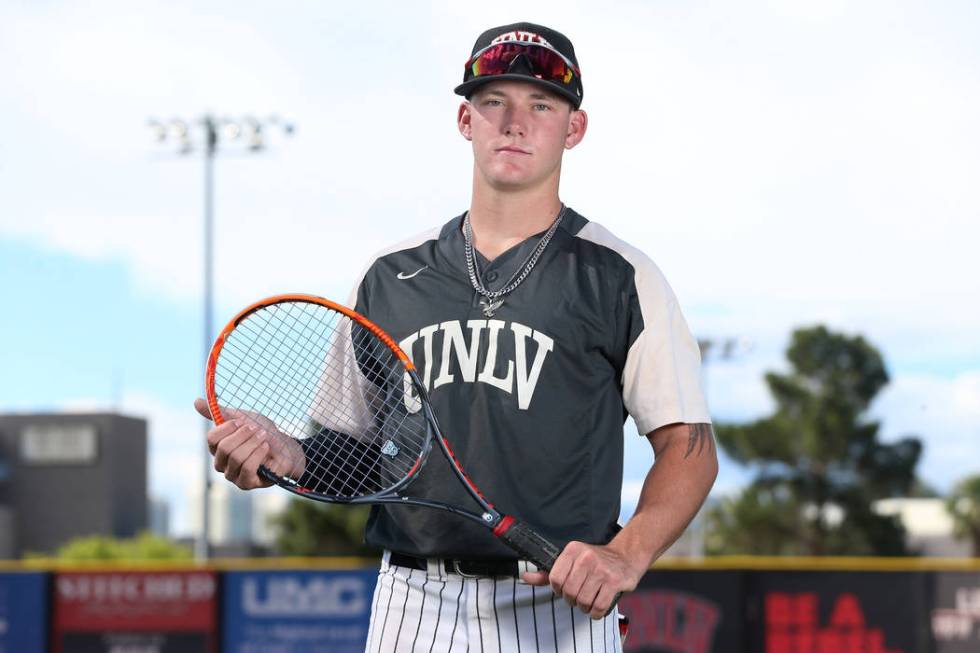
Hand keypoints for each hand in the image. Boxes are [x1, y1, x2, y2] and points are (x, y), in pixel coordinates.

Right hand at [194, 398, 305, 489]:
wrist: (286, 447)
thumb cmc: (263, 433)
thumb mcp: (244, 418)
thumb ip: (221, 412)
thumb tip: (196, 401)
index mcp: (218, 447)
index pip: (211, 438)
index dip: (227, 428)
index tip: (242, 421)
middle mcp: (221, 463)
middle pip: (224, 448)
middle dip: (244, 435)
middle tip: (257, 429)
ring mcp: (232, 475)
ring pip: (236, 457)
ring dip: (254, 444)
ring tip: (264, 438)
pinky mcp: (245, 483)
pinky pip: (247, 468)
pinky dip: (258, 454)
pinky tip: (265, 448)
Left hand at [522, 541, 640, 618]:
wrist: (625, 557)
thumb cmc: (594, 561)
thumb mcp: (570, 560)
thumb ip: (548, 572)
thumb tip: (525, 577)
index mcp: (573, 549)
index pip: (555, 578)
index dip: (558, 589)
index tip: (564, 589)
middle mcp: (586, 557)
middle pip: (569, 592)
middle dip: (571, 600)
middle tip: (577, 597)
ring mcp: (602, 569)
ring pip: (583, 601)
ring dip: (584, 607)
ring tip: (587, 601)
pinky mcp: (614, 581)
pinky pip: (599, 606)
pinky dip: (595, 613)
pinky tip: (596, 608)